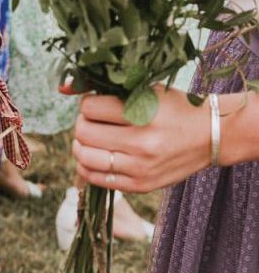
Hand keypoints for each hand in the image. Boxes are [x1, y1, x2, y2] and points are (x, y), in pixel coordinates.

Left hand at [73, 88, 211, 193]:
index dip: (87, 104)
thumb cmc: (173, 108)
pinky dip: (88, 166)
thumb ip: (105, 89)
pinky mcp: (140, 185)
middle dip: (82, 124)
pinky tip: (96, 156)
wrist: (211, 136)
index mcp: (144, 113)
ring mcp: (140, 167)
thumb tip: (62, 87)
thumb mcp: (145, 90)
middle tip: (92, 121)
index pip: (90, 108)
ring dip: (80, 145)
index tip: (96, 104)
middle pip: (83, 133)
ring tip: (91, 139)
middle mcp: (142, 142)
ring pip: (84, 157)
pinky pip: (96, 178)